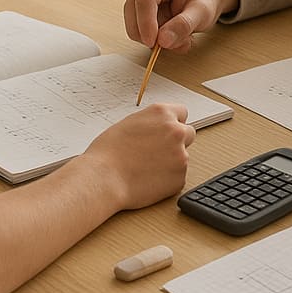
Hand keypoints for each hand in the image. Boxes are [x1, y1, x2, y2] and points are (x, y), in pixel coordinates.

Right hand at [81, 102, 195, 209]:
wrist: (103, 178)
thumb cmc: (107, 152)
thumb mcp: (129, 124)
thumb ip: (151, 123)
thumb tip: (157, 130)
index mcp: (162, 113)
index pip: (182, 112)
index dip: (173, 123)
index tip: (167, 131)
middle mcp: (175, 131)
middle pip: (188, 134)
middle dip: (177, 142)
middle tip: (158, 152)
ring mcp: (181, 155)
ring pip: (182, 157)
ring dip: (170, 162)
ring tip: (145, 168)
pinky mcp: (180, 178)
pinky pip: (177, 177)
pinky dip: (167, 180)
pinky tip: (148, 180)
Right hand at [124, 0, 238, 52]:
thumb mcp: (203, 12)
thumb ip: (184, 25)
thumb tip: (162, 40)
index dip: (145, 23)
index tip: (153, 42)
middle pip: (134, 12)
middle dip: (152, 34)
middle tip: (177, 43)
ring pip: (133, 24)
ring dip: (155, 38)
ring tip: (181, 37)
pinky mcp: (136, 7)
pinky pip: (137, 30)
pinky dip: (154, 39)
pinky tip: (172, 35)